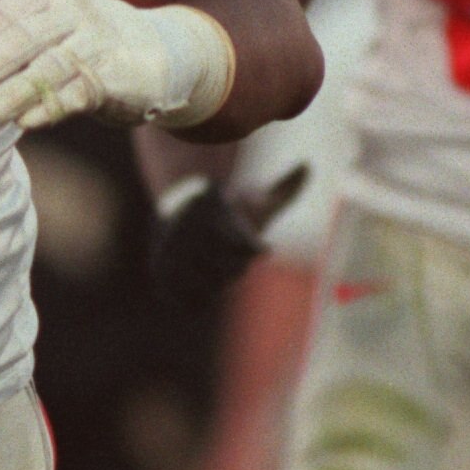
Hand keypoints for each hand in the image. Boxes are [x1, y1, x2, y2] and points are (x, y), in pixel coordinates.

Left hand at [0, 0, 235, 132]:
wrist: (165, 51)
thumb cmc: (90, 40)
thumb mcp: (45, 23)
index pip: (0, 16)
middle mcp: (73, 10)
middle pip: (18, 39)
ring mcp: (98, 40)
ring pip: (46, 66)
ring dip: (11, 93)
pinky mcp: (117, 73)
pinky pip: (78, 91)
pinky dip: (51, 107)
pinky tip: (26, 123)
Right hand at [148, 165, 308, 314]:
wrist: (176, 209)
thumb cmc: (226, 208)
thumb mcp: (253, 198)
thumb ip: (283, 189)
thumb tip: (308, 167)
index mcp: (212, 210)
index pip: (247, 247)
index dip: (255, 248)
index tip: (261, 245)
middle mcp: (188, 230)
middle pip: (234, 270)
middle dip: (236, 265)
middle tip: (227, 250)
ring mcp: (170, 252)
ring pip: (215, 288)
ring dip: (220, 282)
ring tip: (212, 262)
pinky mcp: (160, 273)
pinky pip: (193, 302)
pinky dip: (201, 297)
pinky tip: (201, 279)